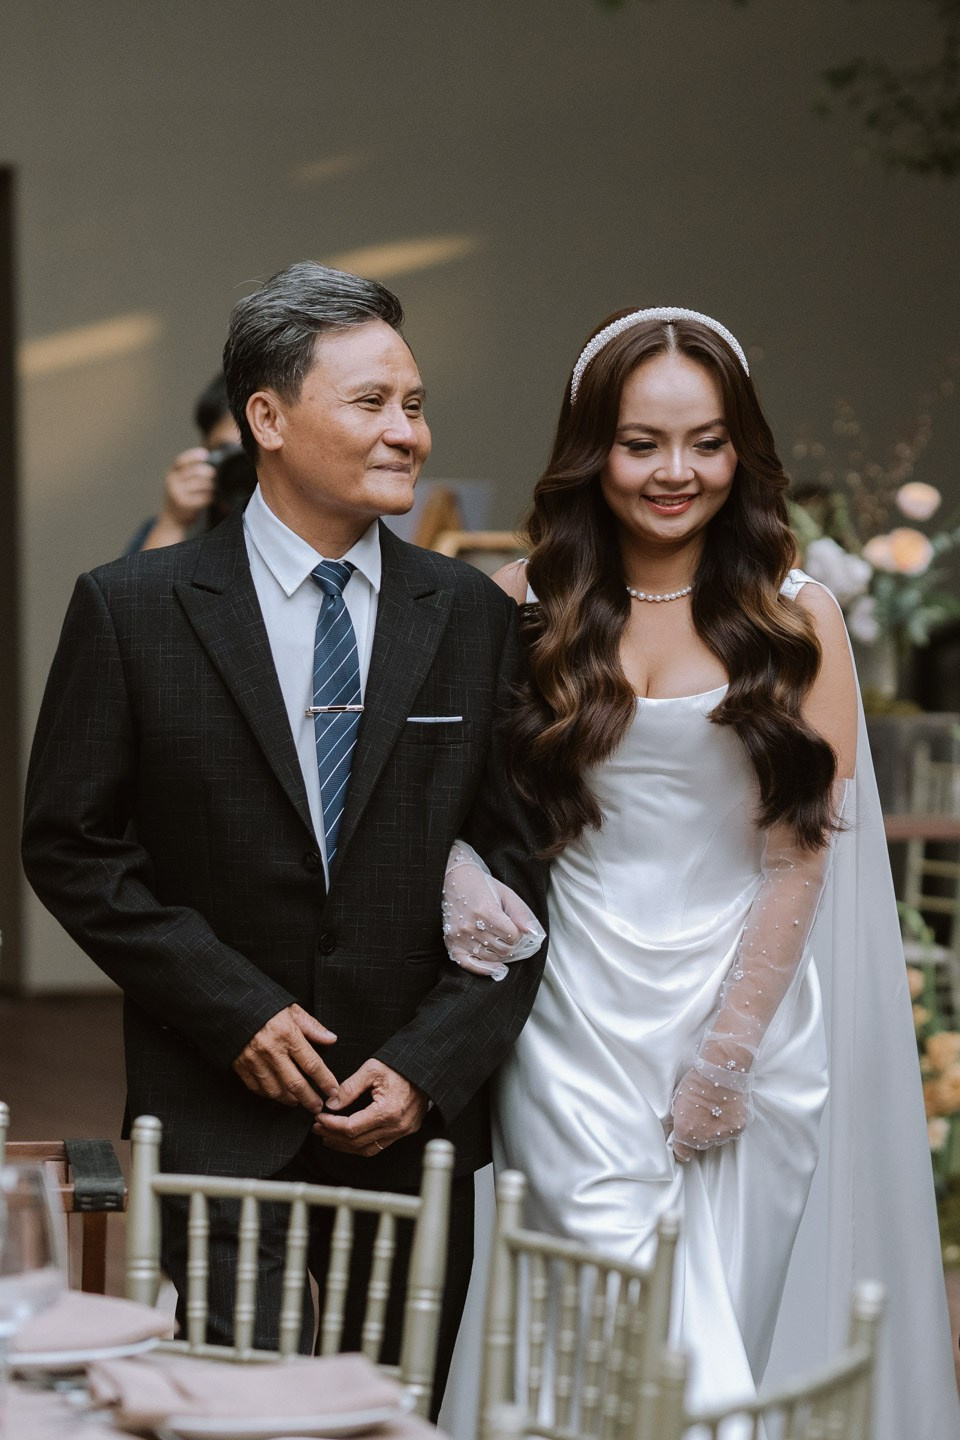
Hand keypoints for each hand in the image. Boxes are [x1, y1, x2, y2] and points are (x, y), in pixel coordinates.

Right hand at [162, 448, 216, 527]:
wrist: (171, 520)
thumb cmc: (180, 498)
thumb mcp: (178, 483)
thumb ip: (188, 473)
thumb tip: (208, 462)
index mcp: (171, 474)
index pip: (181, 461)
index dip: (193, 455)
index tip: (205, 453)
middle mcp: (172, 482)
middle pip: (195, 471)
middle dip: (208, 472)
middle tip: (214, 474)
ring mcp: (177, 493)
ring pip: (201, 484)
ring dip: (211, 486)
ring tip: (213, 488)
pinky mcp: (184, 504)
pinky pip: (203, 497)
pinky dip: (210, 497)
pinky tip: (211, 498)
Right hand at [232, 1003, 338, 1113]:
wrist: (232, 1007)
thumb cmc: (266, 1007)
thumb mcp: (292, 1010)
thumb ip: (312, 1026)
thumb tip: (331, 1039)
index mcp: (288, 1035)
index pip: (312, 1064)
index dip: (325, 1081)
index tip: (333, 1092)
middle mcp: (272, 1051)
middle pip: (295, 1084)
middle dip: (309, 1099)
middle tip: (318, 1107)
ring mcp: (255, 1060)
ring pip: (276, 1090)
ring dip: (289, 1100)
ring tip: (298, 1102)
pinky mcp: (241, 1066)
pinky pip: (257, 1088)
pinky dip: (269, 1095)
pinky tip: (278, 1094)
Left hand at [312, 1060, 428, 1156]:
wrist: (425, 1069)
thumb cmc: (400, 1066)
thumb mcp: (372, 1069)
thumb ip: (349, 1087)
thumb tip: (331, 1104)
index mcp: (388, 1111)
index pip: (351, 1128)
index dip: (331, 1125)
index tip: (319, 1118)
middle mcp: (396, 1126)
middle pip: (356, 1142)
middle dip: (333, 1136)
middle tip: (318, 1128)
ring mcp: (402, 1132)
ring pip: (366, 1149)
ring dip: (344, 1145)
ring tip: (328, 1137)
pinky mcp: (404, 1132)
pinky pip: (378, 1146)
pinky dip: (359, 1145)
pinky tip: (348, 1139)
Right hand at [442, 844, 542, 978]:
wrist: (452, 879)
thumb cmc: (480, 885)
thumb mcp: (505, 893)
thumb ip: (520, 913)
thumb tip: (531, 933)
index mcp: (486, 911)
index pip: (512, 936)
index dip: (518, 934)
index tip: (515, 929)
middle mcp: (471, 926)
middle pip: (503, 949)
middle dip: (511, 945)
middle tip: (510, 937)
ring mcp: (459, 936)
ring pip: (490, 957)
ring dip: (500, 954)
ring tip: (500, 943)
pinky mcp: (451, 942)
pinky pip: (469, 964)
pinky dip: (483, 969)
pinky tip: (494, 968)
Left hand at [669, 1061, 753, 1163]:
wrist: (721, 1070)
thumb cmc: (697, 1081)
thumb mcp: (677, 1101)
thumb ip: (677, 1121)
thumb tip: (674, 1130)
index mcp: (686, 1132)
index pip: (682, 1154)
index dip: (681, 1148)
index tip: (682, 1144)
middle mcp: (704, 1138)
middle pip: (701, 1146)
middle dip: (700, 1135)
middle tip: (701, 1116)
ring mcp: (723, 1134)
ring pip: (718, 1139)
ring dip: (715, 1130)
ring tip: (715, 1110)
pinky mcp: (738, 1128)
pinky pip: (731, 1132)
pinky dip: (728, 1124)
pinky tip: (725, 1110)